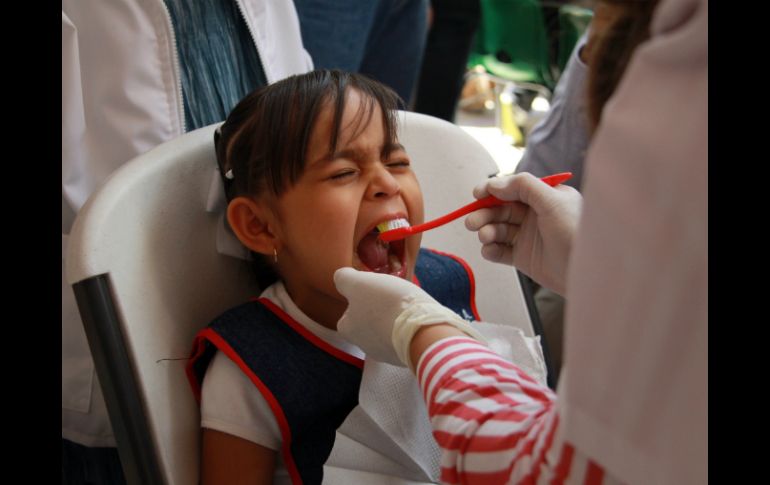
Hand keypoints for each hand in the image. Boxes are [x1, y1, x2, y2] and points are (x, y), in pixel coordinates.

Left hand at [334, 268, 483, 368]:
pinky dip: (408, 330)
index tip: (373, 292)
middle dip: (379, 312)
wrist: (423, 331)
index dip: (360, 299)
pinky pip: (404, 340)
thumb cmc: (386, 304)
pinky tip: (417, 320)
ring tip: (408, 307)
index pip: (348, 314)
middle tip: (392, 298)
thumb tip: (341, 277)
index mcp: (348, 329)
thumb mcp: (359, 283)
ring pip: (386, 332)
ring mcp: (386, 353)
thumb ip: (344, 279)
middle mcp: (363, 345)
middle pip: (368, 323)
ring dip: (394, 321)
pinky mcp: (406, 357)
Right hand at [465, 173, 581, 294]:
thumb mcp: (553, 201)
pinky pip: (500, 251)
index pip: (512, 189)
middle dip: (484, 213)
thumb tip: (495, 183)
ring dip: (486, 231)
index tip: (477, 194)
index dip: (492, 190)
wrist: (588, 273)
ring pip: (498, 229)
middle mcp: (535, 215)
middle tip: (472, 222)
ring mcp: (528, 237)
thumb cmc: (577, 233)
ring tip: (484, 236)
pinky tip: (489, 250)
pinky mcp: (523, 258)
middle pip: (500, 209)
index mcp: (544, 197)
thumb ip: (523, 186)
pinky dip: (491, 249)